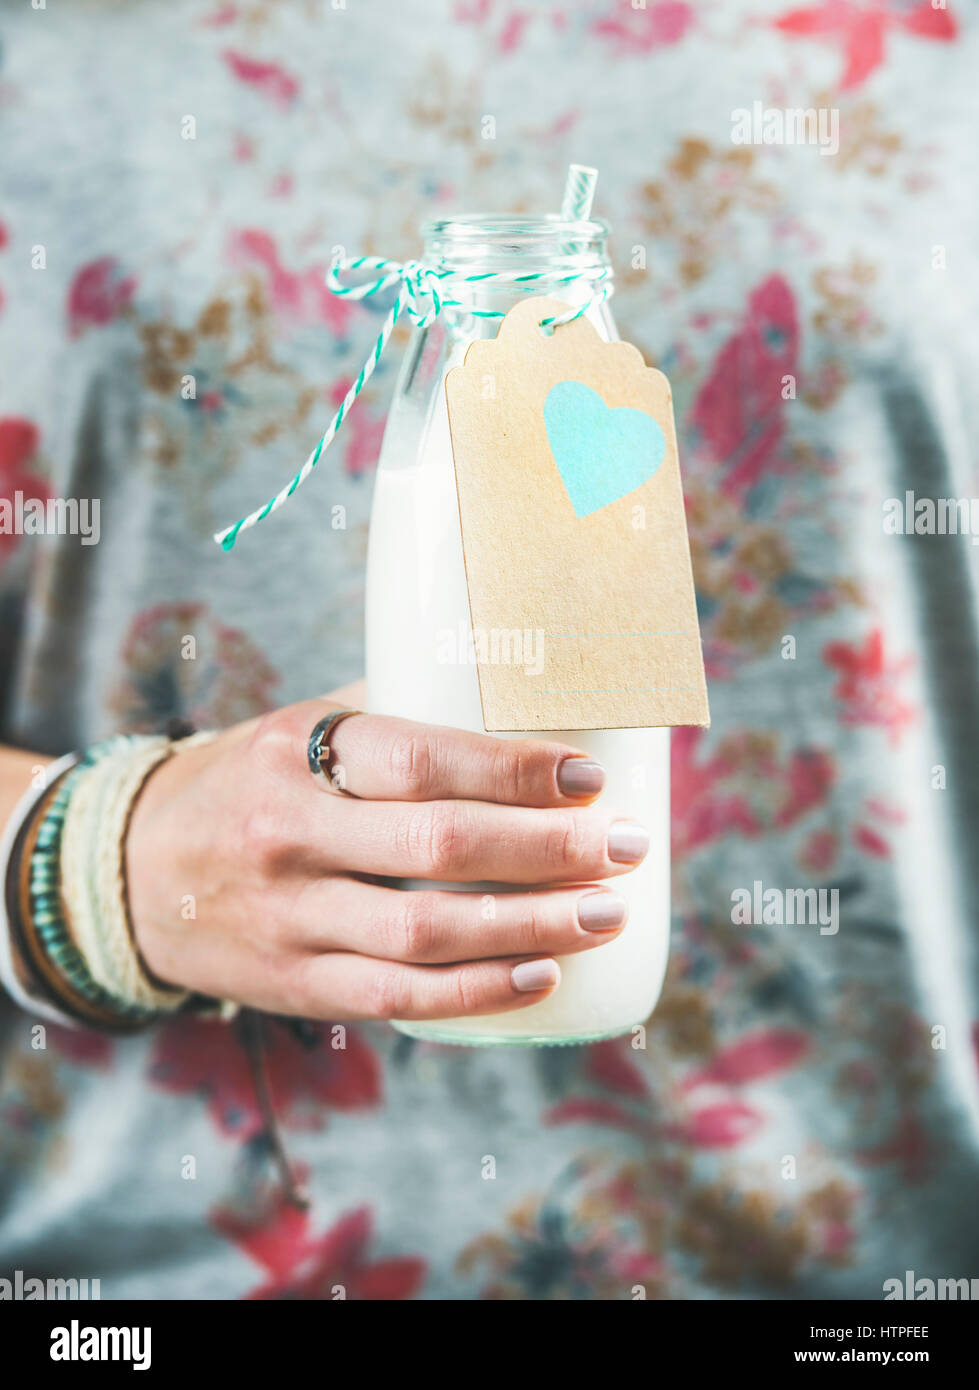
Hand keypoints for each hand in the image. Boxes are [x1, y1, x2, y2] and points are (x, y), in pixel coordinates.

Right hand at [126, 697, 648, 1021]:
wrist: (129, 872)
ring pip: (427, 934)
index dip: (514, 771)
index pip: (420, 760)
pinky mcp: (294, 986)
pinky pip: (396, 999)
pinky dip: (476, 992)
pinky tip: (541, 976)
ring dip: (533, 927)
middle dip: (548, 850)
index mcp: (294, 753)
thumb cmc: (245, 782)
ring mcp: (289, 920)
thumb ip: (391, 720)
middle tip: (625, 846)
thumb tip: (517, 699)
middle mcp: (289, 836)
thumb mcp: (295, 730)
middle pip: (439, 849)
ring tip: (607, 913)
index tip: (589, 778)